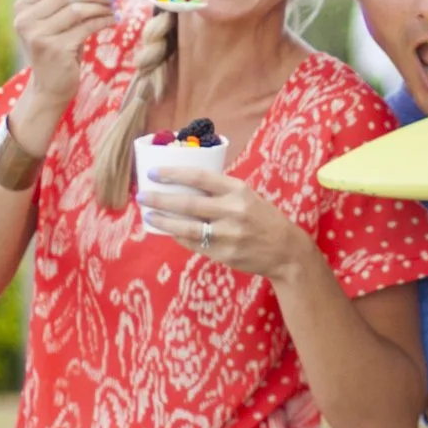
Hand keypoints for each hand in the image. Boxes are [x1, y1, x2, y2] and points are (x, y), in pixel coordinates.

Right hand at [10, 0, 113, 146]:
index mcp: (23, 7)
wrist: (50, 87)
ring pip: (77, 10)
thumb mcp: (58, 17)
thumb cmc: (57, 48)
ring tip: (114, 8)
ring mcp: (37, 36)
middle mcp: (25, 20)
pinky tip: (112, 20)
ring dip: (101, 6)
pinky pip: (85, 27)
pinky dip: (103, 21)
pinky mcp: (54, 49)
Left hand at [139, 161, 299, 282]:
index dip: (173, 174)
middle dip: (160, 199)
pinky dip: (179, 237)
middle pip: (188, 204)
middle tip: (142, 196)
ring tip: (149, 216)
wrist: (285, 250)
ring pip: (187, 227)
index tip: (153, 173)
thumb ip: (220, 191)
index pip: (199, 178)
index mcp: (238, 190)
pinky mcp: (224, 254)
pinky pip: (194, 244)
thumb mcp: (247, 195)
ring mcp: (227, 234)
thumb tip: (183, 184)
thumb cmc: (262, 218)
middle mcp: (232, 211)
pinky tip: (169, 232)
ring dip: (164, 221)